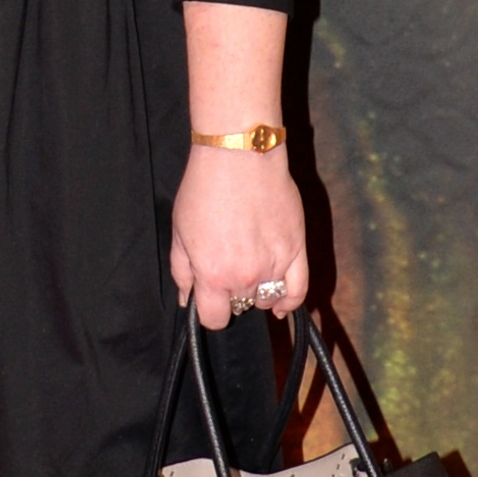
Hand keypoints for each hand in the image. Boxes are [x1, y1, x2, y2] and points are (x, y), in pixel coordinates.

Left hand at [169, 146, 307, 328]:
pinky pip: (298, 290)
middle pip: (239, 305)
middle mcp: (245, 277)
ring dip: (256, 291)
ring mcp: (274, 266)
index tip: (208, 300)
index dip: (209, 311)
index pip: (214, 319)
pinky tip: (280, 306)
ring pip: (266, 298)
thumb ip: (182, 271)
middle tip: (226, 265)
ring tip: (249, 268)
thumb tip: (187, 299)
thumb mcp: (179, 232)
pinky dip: (289, 302)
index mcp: (213, 275)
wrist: (240, 158)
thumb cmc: (204, 190)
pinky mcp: (297, 251)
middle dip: (230, 292)